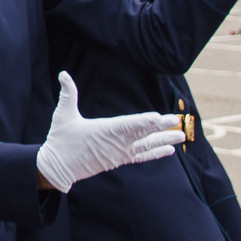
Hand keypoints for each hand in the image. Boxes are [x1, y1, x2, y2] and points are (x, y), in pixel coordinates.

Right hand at [34, 72, 186, 191]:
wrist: (59, 167)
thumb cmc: (61, 139)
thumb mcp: (63, 114)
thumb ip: (67, 93)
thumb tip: (63, 73)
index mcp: (104, 130)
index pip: (127, 125)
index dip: (143, 121)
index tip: (157, 118)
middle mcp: (115, 143)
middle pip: (142, 134)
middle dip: (160, 127)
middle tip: (176, 121)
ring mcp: (119, 153)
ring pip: (146, 146)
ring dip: (164, 140)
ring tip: (181, 136)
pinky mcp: (119, 160)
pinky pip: (141, 157)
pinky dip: (155, 153)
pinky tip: (169, 150)